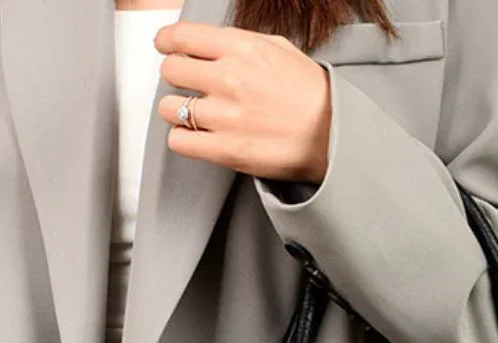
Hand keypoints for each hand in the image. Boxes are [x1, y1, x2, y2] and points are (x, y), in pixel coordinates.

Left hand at [154, 21, 330, 184]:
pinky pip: (179, 141)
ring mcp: (225, 116)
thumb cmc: (311, 94)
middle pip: (171, 70)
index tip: (165, 47)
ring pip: (169, 107)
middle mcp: (229, 79)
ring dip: (175, 110)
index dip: (167, 41)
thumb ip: (242, 44)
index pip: (183, 37)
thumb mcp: (281, 50)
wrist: (331, 135)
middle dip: (175, 76)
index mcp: (242, 49)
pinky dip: (182, 139)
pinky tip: (195, 137)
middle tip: (186, 84)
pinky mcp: (224, 150)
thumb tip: (213, 43)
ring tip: (191, 114)